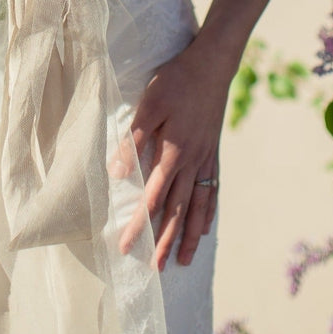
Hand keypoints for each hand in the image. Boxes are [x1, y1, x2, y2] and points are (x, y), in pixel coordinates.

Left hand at [120, 36, 230, 270]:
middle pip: (178, 211)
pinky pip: (213, 190)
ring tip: (184, 261)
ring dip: (190, 236)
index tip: (126, 246)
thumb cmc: (176, 81)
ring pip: (198, 206)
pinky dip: (208, 212)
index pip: (153, 198)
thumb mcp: (148, 104)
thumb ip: (133, 140)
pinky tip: (206, 226)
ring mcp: (206, 159)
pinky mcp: (213, 152)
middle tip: (155, 268)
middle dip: (165, 241)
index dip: (139, 224)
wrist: (212, 65)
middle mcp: (192, 162)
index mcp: (174, 152)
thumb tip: (119, 174)